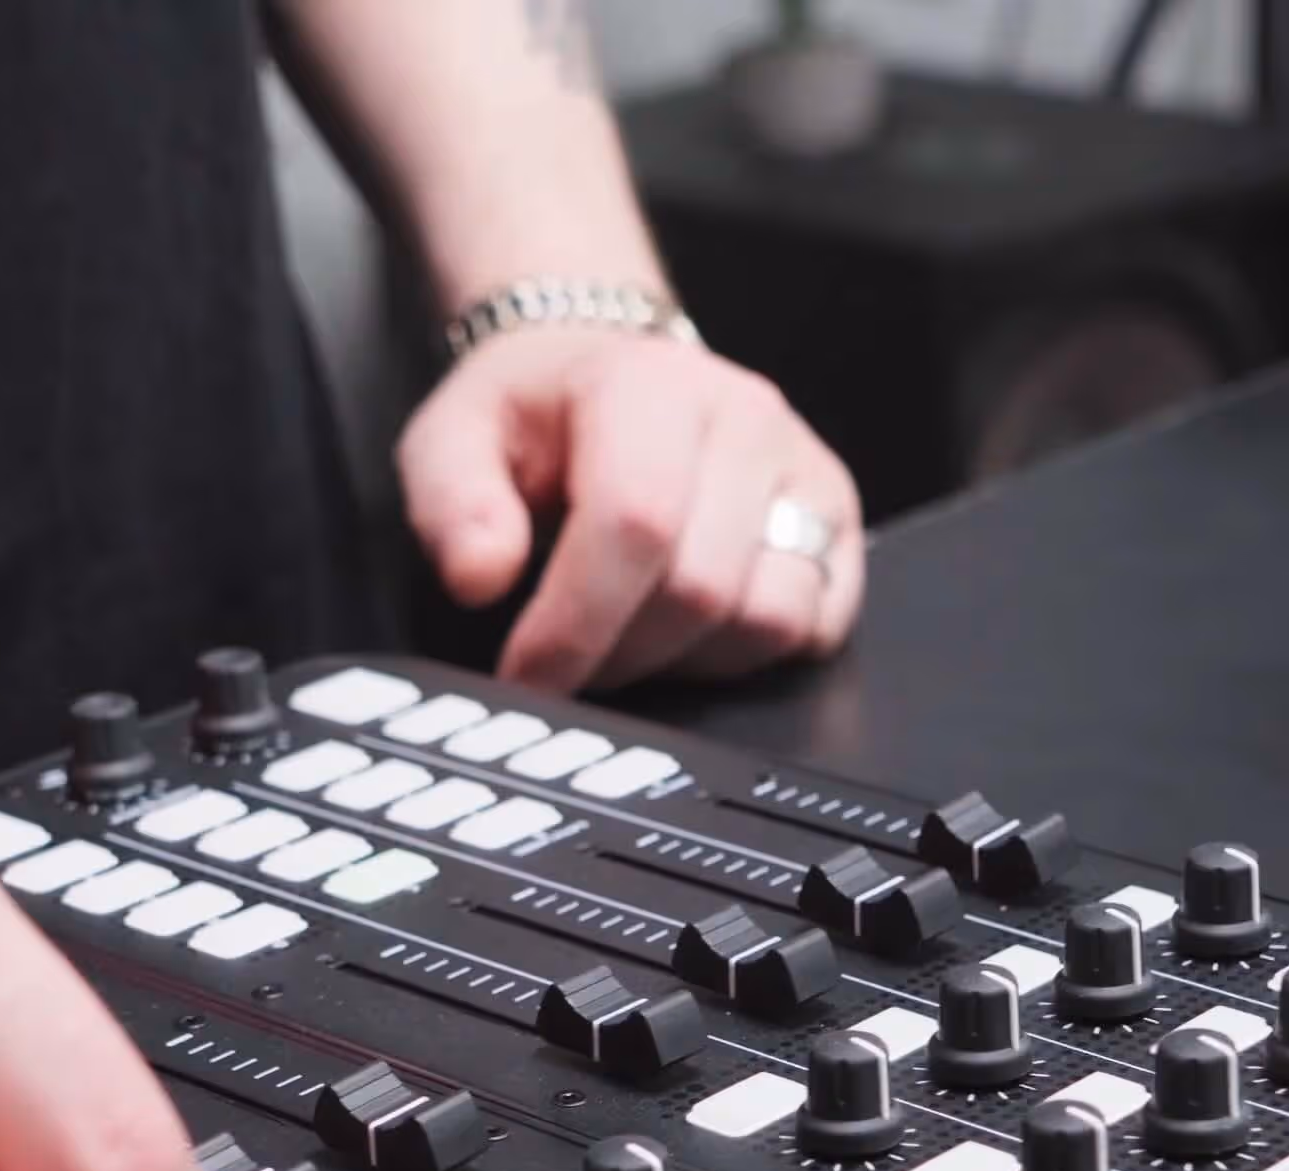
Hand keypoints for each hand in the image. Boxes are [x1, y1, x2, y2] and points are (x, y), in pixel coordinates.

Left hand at [399, 326, 862, 694]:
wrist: (604, 379)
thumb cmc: (533, 417)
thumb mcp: (451, 440)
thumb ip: (452, 506)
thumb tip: (481, 576)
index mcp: (649, 385)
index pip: (635, 525)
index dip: (576, 624)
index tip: (529, 674)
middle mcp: (744, 417)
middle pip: (702, 590)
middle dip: (621, 654)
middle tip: (569, 656)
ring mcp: (802, 469)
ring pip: (770, 618)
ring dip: (687, 660)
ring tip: (630, 632)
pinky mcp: (837, 518)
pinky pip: (815, 627)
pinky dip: (747, 653)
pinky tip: (690, 628)